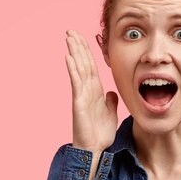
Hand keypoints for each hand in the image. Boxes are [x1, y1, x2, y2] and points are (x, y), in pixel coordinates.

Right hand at [64, 29, 117, 152]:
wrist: (95, 148)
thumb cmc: (100, 133)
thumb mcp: (110, 113)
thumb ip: (111, 101)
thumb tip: (111, 92)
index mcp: (95, 90)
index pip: (91, 66)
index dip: (87, 51)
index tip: (82, 37)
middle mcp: (87, 90)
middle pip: (83, 63)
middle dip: (78, 46)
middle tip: (71, 30)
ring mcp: (81, 95)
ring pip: (78, 69)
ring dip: (74, 53)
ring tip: (69, 38)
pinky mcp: (79, 102)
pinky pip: (76, 83)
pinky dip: (73, 70)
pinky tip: (69, 57)